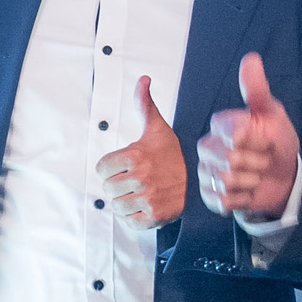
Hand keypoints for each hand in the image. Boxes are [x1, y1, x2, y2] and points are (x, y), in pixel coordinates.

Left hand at [97, 74, 184, 226]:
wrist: (199, 179)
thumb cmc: (173, 153)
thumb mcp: (157, 128)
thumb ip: (144, 104)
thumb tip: (143, 79)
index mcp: (135, 155)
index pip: (101, 169)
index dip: (111, 168)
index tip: (125, 166)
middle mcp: (141, 177)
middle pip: (107, 188)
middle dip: (117, 185)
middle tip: (134, 180)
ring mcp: (148, 198)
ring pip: (116, 206)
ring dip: (124, 201)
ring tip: (138, 193)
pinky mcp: (155, 216)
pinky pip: (129, 222)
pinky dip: (134, 217)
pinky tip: (145, 205)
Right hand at [197, 51, 298, 219]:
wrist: (282, 177)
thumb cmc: (276, 142)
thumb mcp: (273, 115)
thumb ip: (258, 90)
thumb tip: (251, 58)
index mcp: (221, 125)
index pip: (235, 135)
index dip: (257, 142)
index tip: (265, 140)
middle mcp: (208, 146)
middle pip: (230, 160)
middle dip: (256, 163)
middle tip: (262, 161)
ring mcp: (206, 171)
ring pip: (226, 181)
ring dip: (251, 182)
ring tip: (256, 176)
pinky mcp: (209, 195)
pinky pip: (223, 200)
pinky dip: (243, 199)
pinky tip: (247, 191)